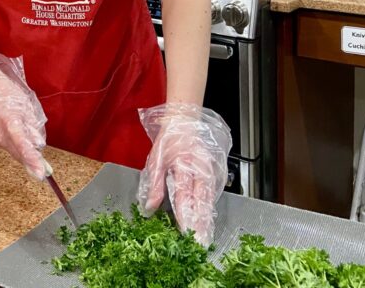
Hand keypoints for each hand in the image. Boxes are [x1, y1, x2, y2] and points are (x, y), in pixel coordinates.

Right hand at [0, 44, 47, 180]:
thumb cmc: (4, 91)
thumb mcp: (25, 104)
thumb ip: (32, 126)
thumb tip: (38, 144)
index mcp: (8, 121)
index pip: (22, 145)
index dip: (32, 160)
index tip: (42, 173)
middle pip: (18, 154)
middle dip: (32, 163)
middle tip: (46, 172)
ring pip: (14, 152)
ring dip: (26, 156)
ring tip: (39, 161)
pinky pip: (10, 147)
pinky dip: (19, 149)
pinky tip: (27, 149)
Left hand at [136, 103, 231, 245]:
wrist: (185, 123)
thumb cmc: (169, 141)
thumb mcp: (156, 160)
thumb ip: (154, 185)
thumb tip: (149, 208)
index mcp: (183, 163)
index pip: (184, 194)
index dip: (185, 214)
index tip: (185, 231)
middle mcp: (199, 168)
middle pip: (201, 200)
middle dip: (201, 222)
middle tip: (200, 241)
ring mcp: (210, 170)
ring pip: (209, 199)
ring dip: (207, 219)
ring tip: (205, 236)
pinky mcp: (215, 172)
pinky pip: (212, 194)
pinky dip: (210, 209)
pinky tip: (208, 222)